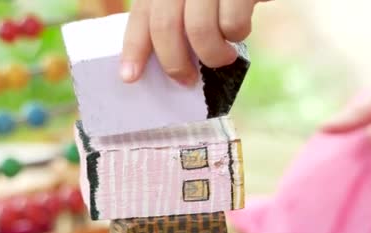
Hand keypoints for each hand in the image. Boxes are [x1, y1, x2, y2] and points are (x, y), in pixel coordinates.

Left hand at [120, 0, 268, 85]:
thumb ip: (176, 16)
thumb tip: (166, 62)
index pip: (142, 14)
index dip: (134, 48)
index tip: (130, 77)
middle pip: (165, 26)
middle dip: (174, 63)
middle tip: (187, 80)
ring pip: (199, 31)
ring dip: (211, 56)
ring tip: (223, 58)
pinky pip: (232, 24)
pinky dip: (237, 36)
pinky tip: (240, 32)